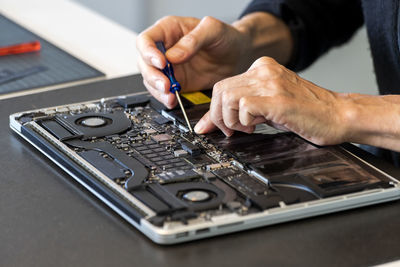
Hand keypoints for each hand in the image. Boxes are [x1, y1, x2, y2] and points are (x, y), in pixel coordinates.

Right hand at [136, 16, 251, 108]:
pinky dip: (166, 98)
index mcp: (169, 30)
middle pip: (144, 63)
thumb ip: (193, 40)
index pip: (146, 40)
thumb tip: (173, 56)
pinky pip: (163, 92)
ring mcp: (170, 68)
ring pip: (151, 80)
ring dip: (157, 90)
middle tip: (166, 85)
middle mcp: (165, 49)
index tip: (161, 63)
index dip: (148, 52)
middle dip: (152, 76)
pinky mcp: (177, 83)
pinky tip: (173, 100)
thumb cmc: (226, 37)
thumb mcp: (213, 31)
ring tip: (170, 95)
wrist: (238, 56)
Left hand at [194, 57, 349, 145]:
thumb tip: (214, 123)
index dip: (214, 109)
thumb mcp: (269, 106)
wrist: (339, 115)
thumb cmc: (307, 113)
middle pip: (219, 90)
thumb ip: (243, 108)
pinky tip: (258, 126)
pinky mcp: (277, 98)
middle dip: (219, 116)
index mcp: (262, 68)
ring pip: (227, 96)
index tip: (212, 126)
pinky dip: (244, 121)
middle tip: (232, 130)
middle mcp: (264, 71)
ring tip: (247, 128)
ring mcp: (271, 83)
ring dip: (231, 119)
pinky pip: (243, 106)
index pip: (223, 85)